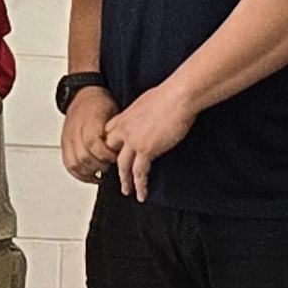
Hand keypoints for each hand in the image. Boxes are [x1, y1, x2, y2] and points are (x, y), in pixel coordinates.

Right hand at [60, 85, 115, 184]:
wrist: (83, 95)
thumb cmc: (100, 104)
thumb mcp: (113, 112)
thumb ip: (117, 130)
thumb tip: (131, 145)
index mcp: (89, 122)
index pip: (93, 143)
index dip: (105, 154)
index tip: (116, 157)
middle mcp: (76, 131)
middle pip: (84, 156)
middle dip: (99, 165)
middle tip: (110, 166)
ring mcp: (68, 139)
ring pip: (75, 163)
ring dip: (89, 172)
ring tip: (101, 173)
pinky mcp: (64, 145)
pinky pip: (68, 164)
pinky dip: (79, 174)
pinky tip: (90, 176)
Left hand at [100, 83, 197, 199]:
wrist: (178, 96)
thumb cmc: (170, 94)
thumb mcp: (148, 101)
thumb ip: (143, 113)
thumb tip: (149, 116)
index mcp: (125, 116)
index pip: (109, 134)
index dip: (109, 146)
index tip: (112, 155)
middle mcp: (125, 129)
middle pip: (110, 151)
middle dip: (112, 165)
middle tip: (116, 175)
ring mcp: (134, 141)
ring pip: (122, 166)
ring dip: (124, 181)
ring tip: (127, 191)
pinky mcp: (146, 150)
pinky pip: (139, 172)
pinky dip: (140, 185)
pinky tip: (142, 193)